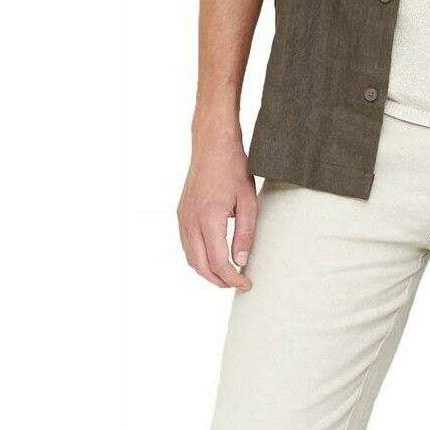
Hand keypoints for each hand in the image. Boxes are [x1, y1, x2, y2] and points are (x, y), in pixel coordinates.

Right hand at [177, 133, 257, 289]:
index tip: (246, 284)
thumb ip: (245, 233)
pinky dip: (198, 257)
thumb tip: (241, 261)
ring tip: (227, 274)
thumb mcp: (248, 201)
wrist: (212, 145)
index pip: (219, 261)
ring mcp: (182, 217)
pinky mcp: (181, 213)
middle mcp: (190, 221)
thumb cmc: (233, 168)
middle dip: (218, 280)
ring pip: (190, 257)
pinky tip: (213, 257)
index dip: (233, 278)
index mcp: (208, 218)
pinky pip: (186, 244)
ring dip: (207, 270)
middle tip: (237, 284)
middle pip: (200, 265)